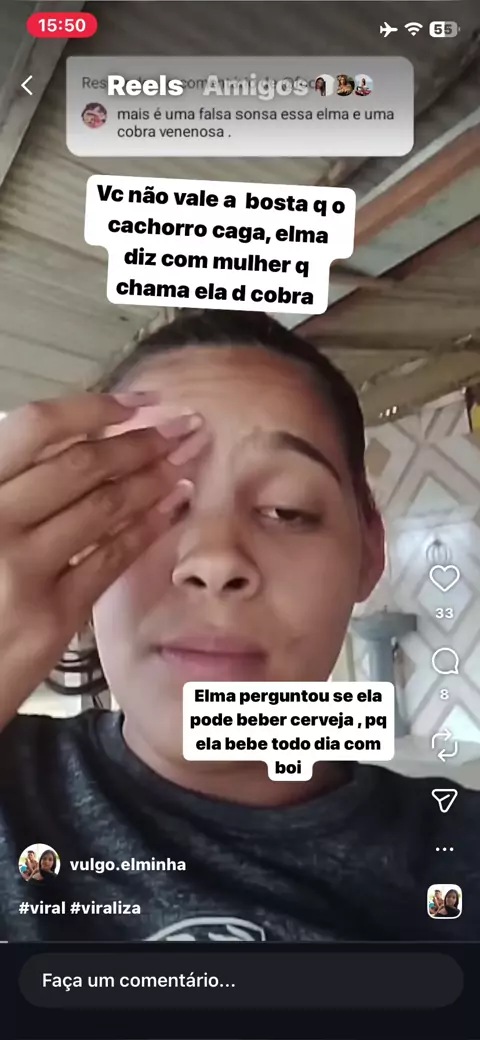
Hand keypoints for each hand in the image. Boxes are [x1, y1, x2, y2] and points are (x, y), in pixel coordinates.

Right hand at [0, 392, 206, 730]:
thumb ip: (8, 486)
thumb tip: (67, 445)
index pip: (35, 427)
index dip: (92, 408)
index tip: (137, 402)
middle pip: (81, 465)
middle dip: (142, 442)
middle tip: (181, 429)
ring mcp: (22, 571)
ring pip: (103, 508)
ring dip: (153, 479)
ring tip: (183, 462)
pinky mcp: (51, 616)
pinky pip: (110, 560)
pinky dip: (147, 529)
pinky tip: (172, 509)